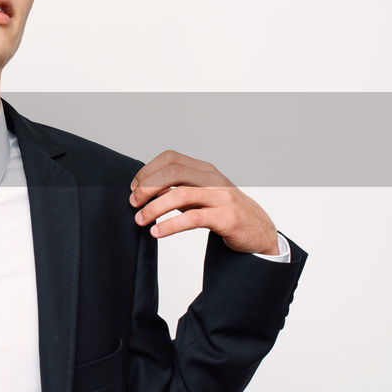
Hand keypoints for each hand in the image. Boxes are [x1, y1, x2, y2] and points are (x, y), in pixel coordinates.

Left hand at [130, 150, 278, 254]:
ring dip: (155, 208)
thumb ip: (176, 191)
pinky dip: (170, 225)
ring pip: (181, 195)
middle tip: (134, 204)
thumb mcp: (199, 197)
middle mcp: (213, 179)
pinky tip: (157, 232)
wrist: (258, 230)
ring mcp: (222, 197)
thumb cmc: (223, 211)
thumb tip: (143, 192)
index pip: (171, 158)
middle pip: (173, 172)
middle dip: (147, 187)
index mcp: (204, 170)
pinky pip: (193, 218)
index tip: (134, 188)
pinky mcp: (227, 218)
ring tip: (140, 220)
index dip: (148, 171)